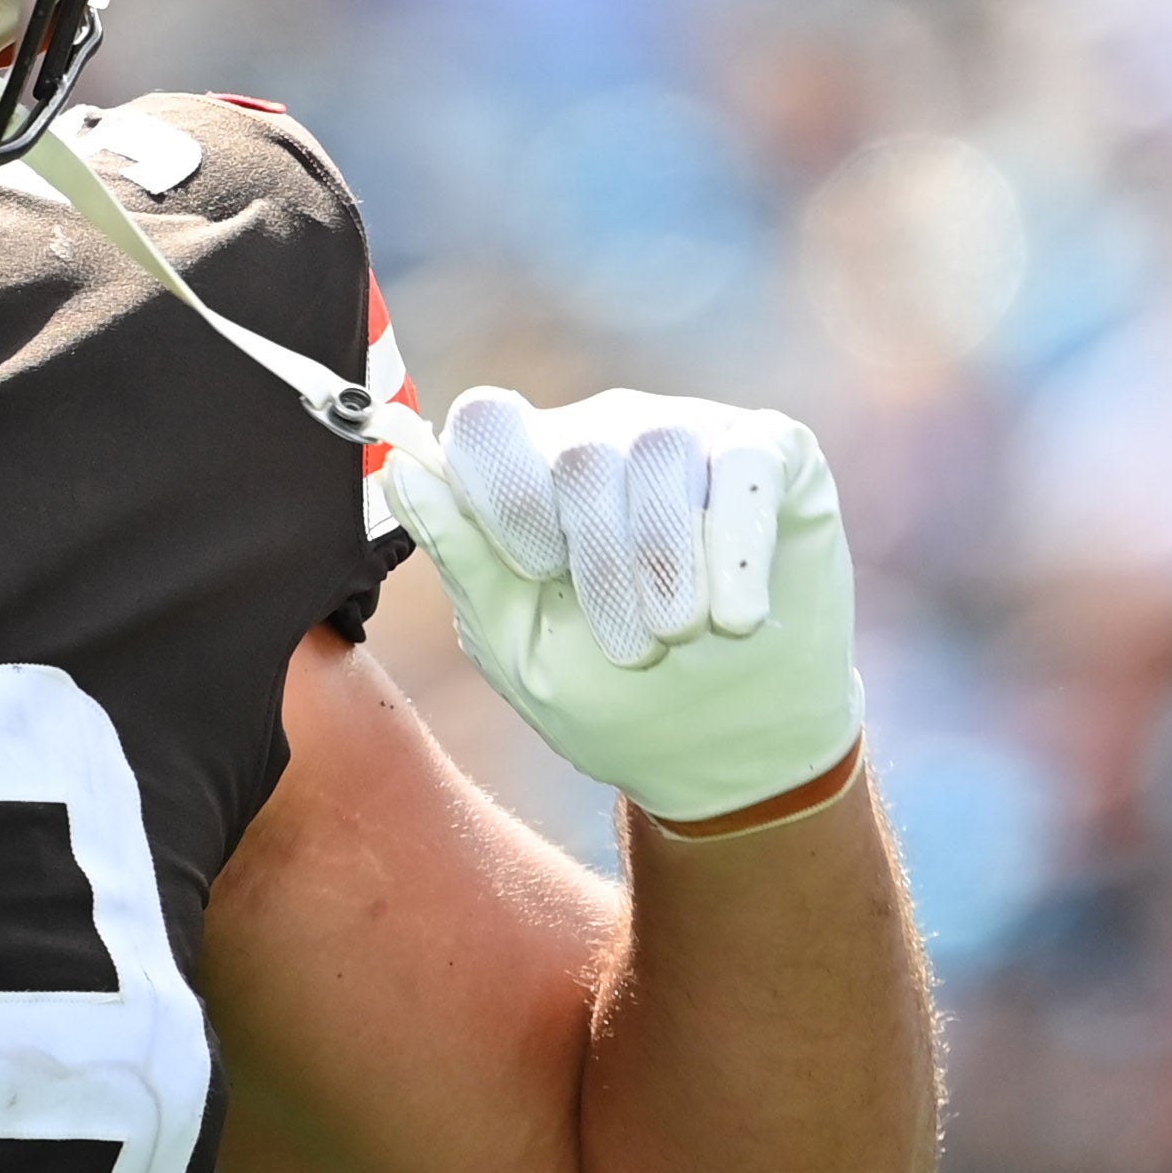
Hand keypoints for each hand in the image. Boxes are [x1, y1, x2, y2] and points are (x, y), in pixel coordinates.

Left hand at [381, 387, 862, 827]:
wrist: (732, 751)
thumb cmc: (616, 698)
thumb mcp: (520, 645)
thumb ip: (463, 555)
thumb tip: (400, 465)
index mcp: (530, 473)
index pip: (485, 421)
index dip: (502, 492)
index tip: (535, 571)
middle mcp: (605, 434)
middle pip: (578, 452)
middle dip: (600, 565)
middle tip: (629, 646)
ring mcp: (690, 433)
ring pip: (660, 453)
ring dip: (668, 564)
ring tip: (679, 633)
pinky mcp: (771, 453)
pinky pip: (744, 468)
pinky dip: (738, 550)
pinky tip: (738, 616)